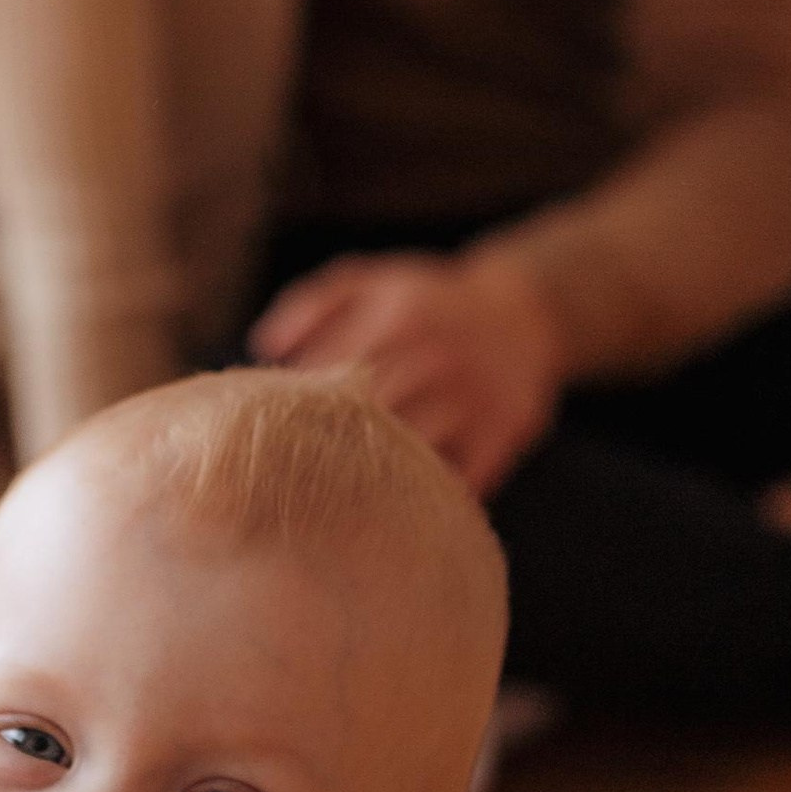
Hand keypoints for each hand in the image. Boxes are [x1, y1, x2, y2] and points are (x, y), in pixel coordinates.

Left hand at [250, 245, 565, 495]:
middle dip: (326, 448)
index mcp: (399, 317)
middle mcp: (437, 356)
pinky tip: (395, 510)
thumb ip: (314, 303)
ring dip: (373, 479)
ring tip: (336, 502)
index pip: (330, 371)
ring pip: (412, 454)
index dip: (295, 407)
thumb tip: (263, 345)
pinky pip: (458, 480)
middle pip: (368, 417)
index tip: (269, 432)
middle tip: (290, 480)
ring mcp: (474, 398)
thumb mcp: (372, 281)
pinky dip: (425, 497)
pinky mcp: (504, 433)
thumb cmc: (427, 303)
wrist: (527, 314)